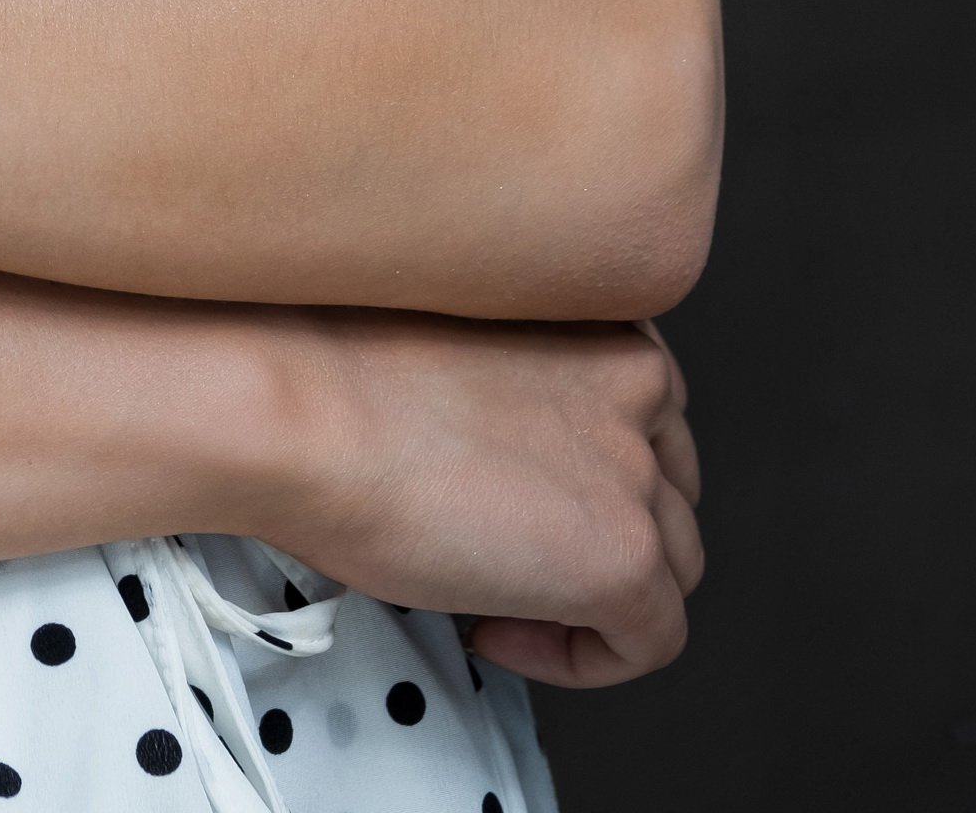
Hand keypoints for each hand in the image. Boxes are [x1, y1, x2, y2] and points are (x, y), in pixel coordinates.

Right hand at [249, 305, 701, 684]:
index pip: (646, 410)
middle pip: (670, 488)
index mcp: (597, 316)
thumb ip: (517, 384)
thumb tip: (505, 453)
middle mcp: (635, 382)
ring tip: (496, 593)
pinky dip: (582, 658)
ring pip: (671, 565)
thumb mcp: (457, 349)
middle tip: (513, 551)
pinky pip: (649, 641)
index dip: (588, 470)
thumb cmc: (335, 370)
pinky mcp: (624, 558)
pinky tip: (496, 628)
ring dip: (593, 593)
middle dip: (602, 529)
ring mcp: (636, 472)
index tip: (524, 496)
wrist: (304, 409)